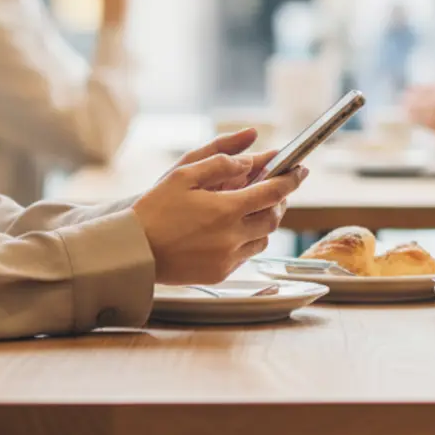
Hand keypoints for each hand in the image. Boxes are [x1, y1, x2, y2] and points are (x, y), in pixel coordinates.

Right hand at [134, 129, 306, 283]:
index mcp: (226, 209)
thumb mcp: (183, 175)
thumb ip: (220, 162)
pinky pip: (247, 254)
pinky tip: (233, 229)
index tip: (300, 169)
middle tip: (275, 188)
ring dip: (264, 221)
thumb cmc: (154, 210)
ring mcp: (228, 257)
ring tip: (251, 207)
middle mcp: (233, 236)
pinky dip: (248, 239)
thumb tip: (249, 161)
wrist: (133, 252)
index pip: (273, 191)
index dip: (291, 179)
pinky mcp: (221, 273)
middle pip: (274, 217)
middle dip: (279, 200)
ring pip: (263, 237)